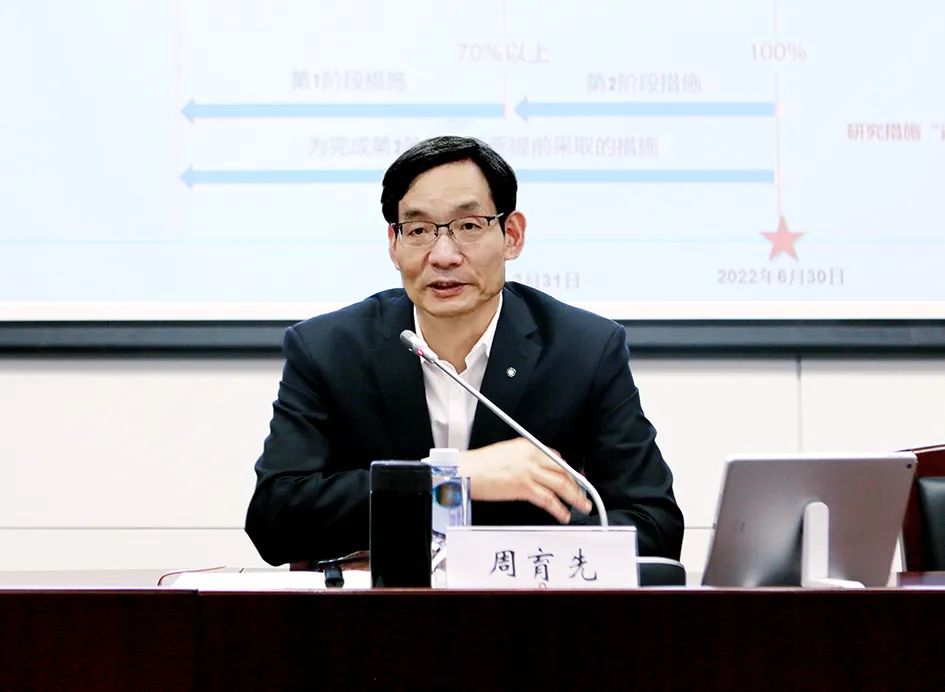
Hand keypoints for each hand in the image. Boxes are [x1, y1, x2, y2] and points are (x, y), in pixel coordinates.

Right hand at [457, 438, 591, 522]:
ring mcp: (529, 471)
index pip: (557, 458)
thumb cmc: (480, 465)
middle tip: (584, 495)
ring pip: (561, 485)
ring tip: (582, 506)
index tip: (575, 480)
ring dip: (575, 498)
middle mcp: (532, 456)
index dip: (568, 471)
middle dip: (577, 485)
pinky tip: (563, 514)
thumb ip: (524, 459)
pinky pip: (548, 499)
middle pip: (564, 471)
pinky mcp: (524, 486)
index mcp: (528, 445)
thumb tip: (538, 472)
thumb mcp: (507, 453)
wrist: (466, 471)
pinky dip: (559, 508)